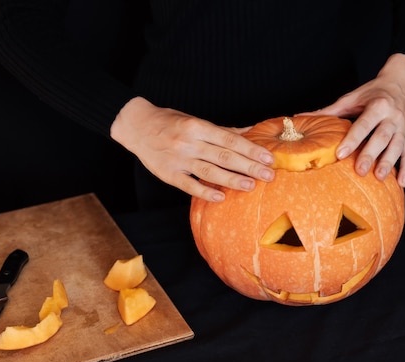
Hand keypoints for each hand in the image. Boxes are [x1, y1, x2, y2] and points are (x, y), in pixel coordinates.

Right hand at [110, 97, 274, 201]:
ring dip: (232, 180)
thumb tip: (250, 132)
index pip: (230, 140)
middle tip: (269, 175)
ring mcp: (179, 159)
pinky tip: (220, 198)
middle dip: (249, 166)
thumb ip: (222, 130)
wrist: (136, 126)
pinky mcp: (168, 174)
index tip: (268, 158)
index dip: (251, 150)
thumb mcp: (195, 120)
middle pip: (224, 156)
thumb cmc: (170, 122)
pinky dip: (204, 191)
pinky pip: (189, 185)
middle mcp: (190, 143)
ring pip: (209, 171)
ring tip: (251, 186)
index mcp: (198, 127)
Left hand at [301, 53, 404, 187]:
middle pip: (382, 137)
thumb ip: (329, 111)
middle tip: (359, 171)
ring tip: (379, 178)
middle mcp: (393, 116)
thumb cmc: (373, 92)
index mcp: (378, 105)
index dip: (352, 139)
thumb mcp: (352, 98)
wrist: (403, 81)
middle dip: (371, 154)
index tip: (341, 154)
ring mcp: (404, 127)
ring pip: (397, 147)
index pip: (363, 124)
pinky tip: (401, 183)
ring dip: (389, 163)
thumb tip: (301, 117)